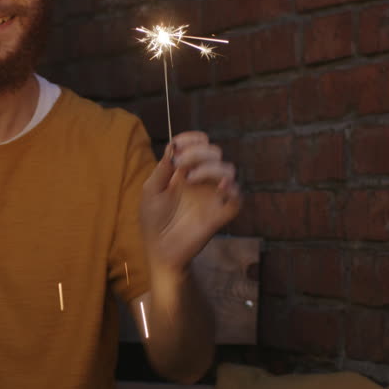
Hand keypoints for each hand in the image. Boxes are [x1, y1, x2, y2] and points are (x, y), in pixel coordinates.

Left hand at [139, 132, 241, 274]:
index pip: (198, 145)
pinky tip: (218, 187)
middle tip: (180, 163)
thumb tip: (173, 145)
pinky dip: (232, 189)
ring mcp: (213, 196)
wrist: (159, 250)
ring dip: (211, 167)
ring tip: (191, 178)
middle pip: (214, 153)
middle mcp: (202, 180)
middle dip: (198, 152)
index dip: (192, 139)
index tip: (179, 144)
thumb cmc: (153, 220)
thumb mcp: (151, 191)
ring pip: (229, 170)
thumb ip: (163, 169)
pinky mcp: (221, 214)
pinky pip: (237, 198)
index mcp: (185, 171)